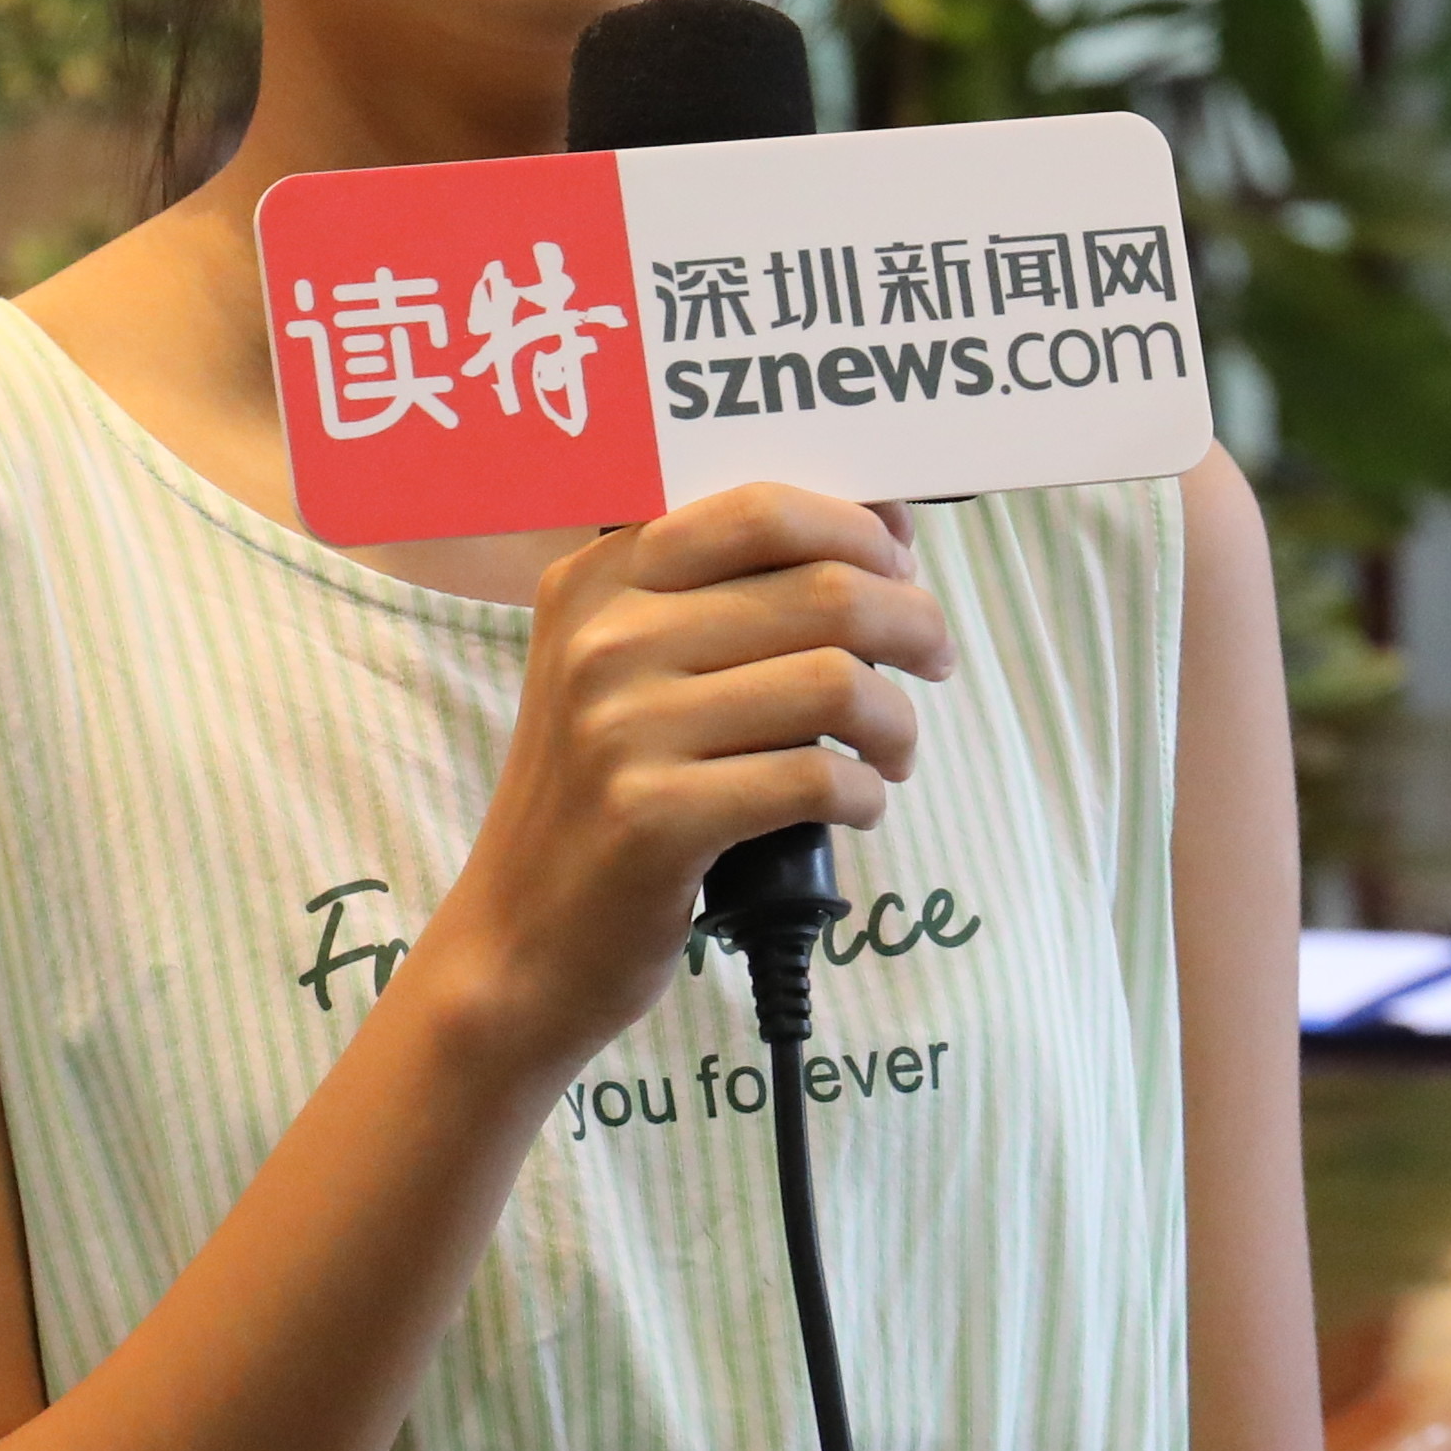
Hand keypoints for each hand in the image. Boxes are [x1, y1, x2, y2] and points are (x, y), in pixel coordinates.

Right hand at [419, 485, 954, 1082]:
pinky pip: (818, 780)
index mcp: (599, 580)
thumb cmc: (601, 795)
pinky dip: (865, 794)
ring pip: (836, 682)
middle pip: (824, 591)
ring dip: (897, 720)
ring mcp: (623, 729)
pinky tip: (856, 805)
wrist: (518, 940)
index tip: (900, 567)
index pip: (762, 510)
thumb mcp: (619, 668)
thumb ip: (719, 597)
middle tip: (932, 659)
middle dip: (913, 622)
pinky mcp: (655, 818)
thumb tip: (884, 529)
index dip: (860, 530)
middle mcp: (603, 639)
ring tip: (891, 751)